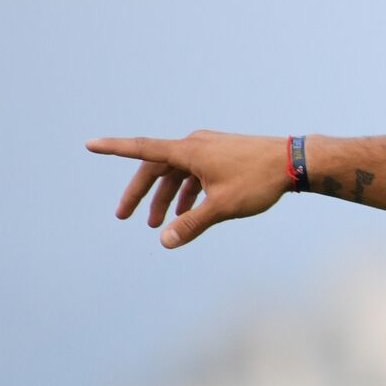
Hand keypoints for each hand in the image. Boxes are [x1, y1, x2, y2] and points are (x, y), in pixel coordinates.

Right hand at [86, 130, 291, 247]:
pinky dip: (187, 192)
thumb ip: (191, 224)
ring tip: (159, 224)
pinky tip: (187, 213)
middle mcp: (195, 144)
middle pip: (157, 168)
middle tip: (125, 217)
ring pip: (177, 173)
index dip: (115, 149)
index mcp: (189, 151)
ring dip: (166, 197)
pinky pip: (196, 173)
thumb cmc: (259, 181)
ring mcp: (210, 148)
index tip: (90, 145)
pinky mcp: (224, 154)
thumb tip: (164, 241)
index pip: (142, 149)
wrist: (296, 162)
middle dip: (141, 193)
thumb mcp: (222, 207)